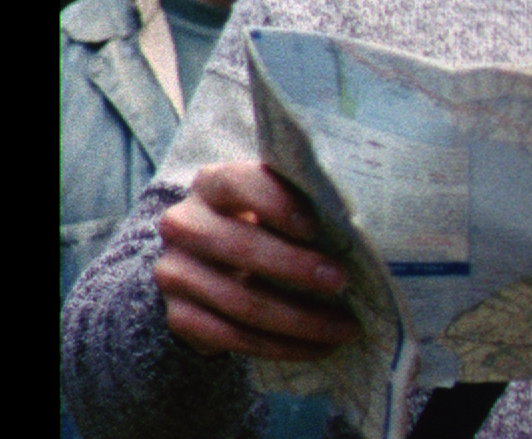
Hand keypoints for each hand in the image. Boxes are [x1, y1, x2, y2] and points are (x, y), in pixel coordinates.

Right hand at [153, 161, 361, 360]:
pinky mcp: (179, 317)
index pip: (239, 183)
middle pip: (240, 247)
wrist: (211, 264)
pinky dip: (282, 347)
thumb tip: (356, 225)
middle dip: (295, 267)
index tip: (315, 227)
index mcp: (212, 183)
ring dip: (299, 320)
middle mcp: (184, 225)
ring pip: (241, 302)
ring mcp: (175, 273)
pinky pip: (234, 338)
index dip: (276, 204)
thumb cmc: (262, 223)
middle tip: (341, 281)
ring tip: (344, 328)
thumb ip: (303, 203)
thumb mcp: (275, 201)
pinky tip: (317, 347)